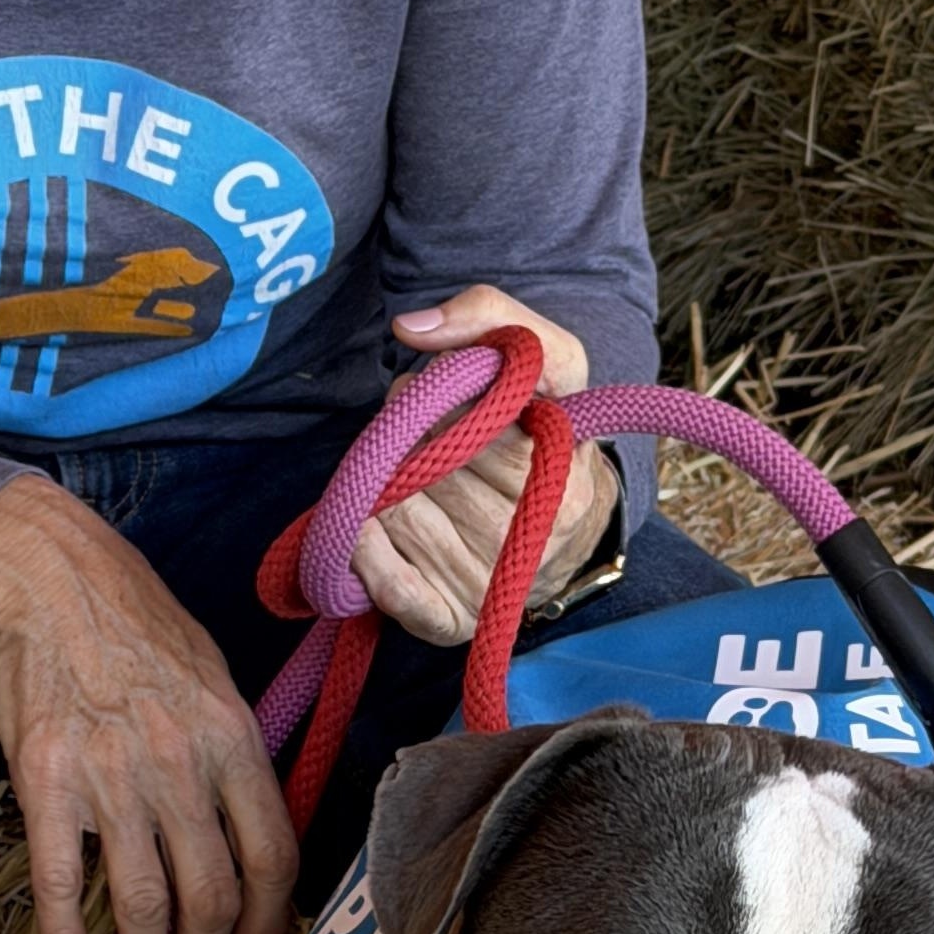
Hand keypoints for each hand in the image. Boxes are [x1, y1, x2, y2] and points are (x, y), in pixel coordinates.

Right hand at [0, 474, 296, 933]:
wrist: (44, 573)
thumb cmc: (132, 622)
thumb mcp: (212, 677)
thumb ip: (232, 757)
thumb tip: (246, 835)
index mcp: (234, 740)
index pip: (273, 858)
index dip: (271, 929)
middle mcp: (182, 765)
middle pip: (214, 898)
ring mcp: (112, 777)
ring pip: (144, 904)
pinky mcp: (45, 782)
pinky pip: (61, 882)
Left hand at [358, 286, 619, 645]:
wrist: (567, 528)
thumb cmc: (543, 432)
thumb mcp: (545, 357)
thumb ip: (489, 314)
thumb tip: (409, 328)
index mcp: (560, 459)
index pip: (466, 415)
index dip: (440, 400)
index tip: (448, 396)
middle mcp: (535, 528)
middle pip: (421, 463)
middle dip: (407, 439)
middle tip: (430, 441)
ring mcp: (495, 579)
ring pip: (394, 511)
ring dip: (386, 488)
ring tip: (422, 484)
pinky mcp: (457, 619)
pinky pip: (388, 585)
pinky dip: (366, 552)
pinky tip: (375, 531)